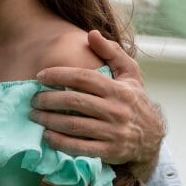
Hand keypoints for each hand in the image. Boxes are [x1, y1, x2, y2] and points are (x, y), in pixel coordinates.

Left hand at [31, 30, 164, 175]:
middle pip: (74, 102)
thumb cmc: (135, 101)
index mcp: (119, 89)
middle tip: (33, 99)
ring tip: (34, 116)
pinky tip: (46, 136)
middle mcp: (116, 110)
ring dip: (49, 120)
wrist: (152, 138)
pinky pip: (79, 147)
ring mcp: (113, 132)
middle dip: (48, 99)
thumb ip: (112, 52)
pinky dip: (59, 142)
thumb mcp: (130, 74)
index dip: (59, 75)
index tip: (40, 76)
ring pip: (74, 125)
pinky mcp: (109, 152)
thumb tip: (91, 33)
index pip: (84, 78)